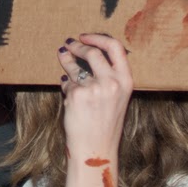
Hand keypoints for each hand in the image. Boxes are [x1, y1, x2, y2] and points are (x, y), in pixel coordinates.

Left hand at [57, 33, 132, 162]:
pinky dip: (65, 85)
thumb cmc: (106, 125)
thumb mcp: (117, 98)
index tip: (85, 36)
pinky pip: (67, 83)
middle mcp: (112, 83)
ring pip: (75, 66)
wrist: (96, 149)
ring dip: (66, 59)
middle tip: (69, 44)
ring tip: (62, 55)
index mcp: (126, 81)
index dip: (98, 38)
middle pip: (92, 52)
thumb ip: (108, 76)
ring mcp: (94, 89)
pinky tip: (68, 92)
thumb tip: (88, 51)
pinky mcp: (77, 95)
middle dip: (78, 46)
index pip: (115, 47)